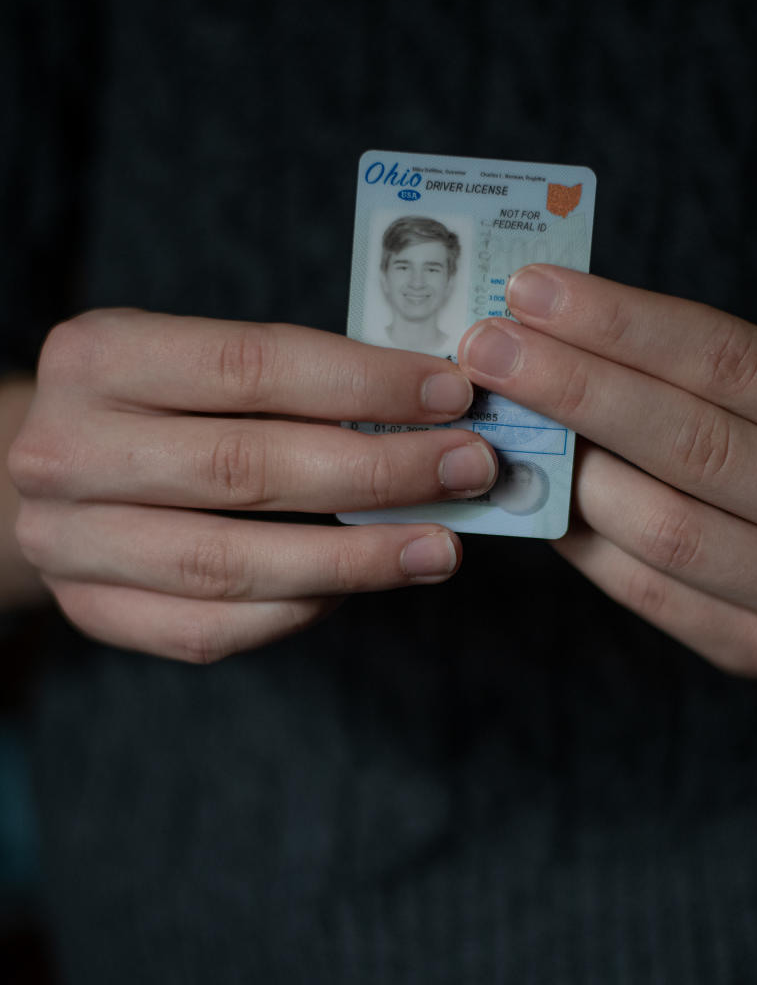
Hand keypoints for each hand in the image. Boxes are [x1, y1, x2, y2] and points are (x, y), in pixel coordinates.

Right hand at [8, 309, 496, 661]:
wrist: (59, 475)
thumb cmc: (156, 408)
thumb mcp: (195, 363)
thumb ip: (291, 385)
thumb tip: (427, 414)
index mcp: (98, 357)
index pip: (251, 366)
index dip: (363, 383)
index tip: (452, 395)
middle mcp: (66, 450)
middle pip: (245, 468)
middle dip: (377, 471)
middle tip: (468, 470)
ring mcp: (69, 542)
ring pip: (231, 562)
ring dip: (355, 559)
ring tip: (439, 548)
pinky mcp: (94, 611)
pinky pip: (213, 627)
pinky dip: (299, 611)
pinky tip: (359, 587)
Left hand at [459, 266, 756, 676]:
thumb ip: (705, 372)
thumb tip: (557, 339)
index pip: (729, 360)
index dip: (621, 324)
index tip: (532, 291)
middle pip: (689, 445)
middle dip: (573, 388)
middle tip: (488, 350)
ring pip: (661, 528)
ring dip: (567, 472)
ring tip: (507, 424)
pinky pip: (648, 592)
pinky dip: (583, 540)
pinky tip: (542, 497)